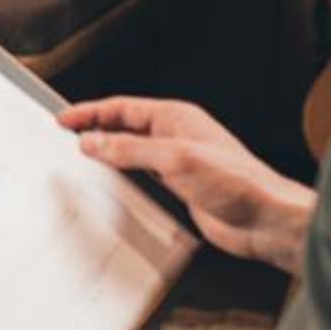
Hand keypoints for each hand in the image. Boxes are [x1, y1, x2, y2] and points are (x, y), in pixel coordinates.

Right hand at [58, 95, 313, 272]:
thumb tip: (94, 142)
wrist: (266, 221)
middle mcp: (176, 137)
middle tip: (66, 139)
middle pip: (125, 129)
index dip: (91, 112)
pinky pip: (142, 179)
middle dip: (95, 132)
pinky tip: (112, 187)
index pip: (123, 108)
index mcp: (177, 118)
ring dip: (108, 158)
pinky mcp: (181, 190)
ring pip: (132, 155)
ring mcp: (178, 164)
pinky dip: (123, 181)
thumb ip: (130, 150)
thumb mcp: (176, 159)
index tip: (65, 119)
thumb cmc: (239, 183)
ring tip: (81, 162)